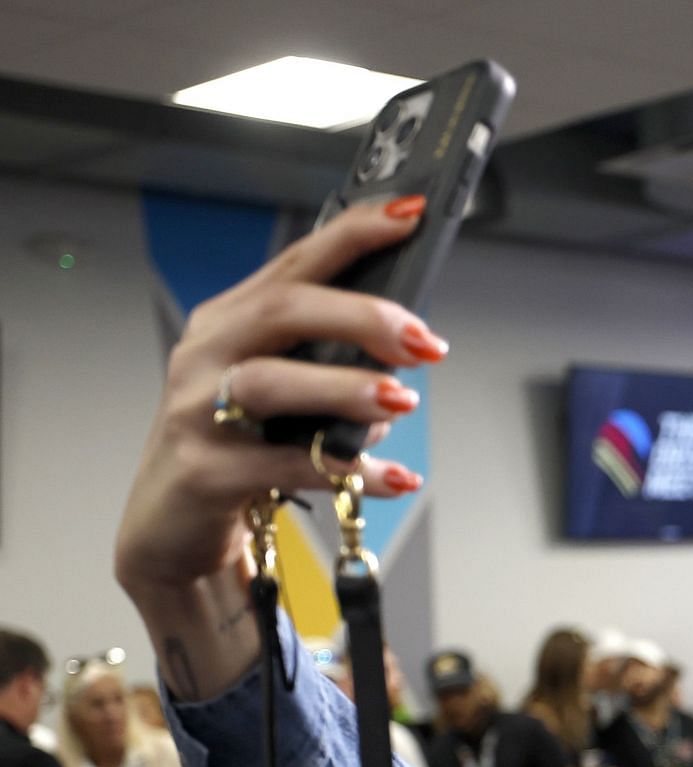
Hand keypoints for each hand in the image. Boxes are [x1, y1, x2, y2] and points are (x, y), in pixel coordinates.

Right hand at [114, 198, 441, 602]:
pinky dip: (348, 469)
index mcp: (230, 322)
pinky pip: (286, 463)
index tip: (411, 216)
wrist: (171, 526)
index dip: (354, 234)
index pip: (295, 263)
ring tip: (402, 401)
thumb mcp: (281, 393)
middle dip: (361, 317)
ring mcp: (197, 412)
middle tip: (423, 341)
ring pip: (272, 383)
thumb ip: (330, 361)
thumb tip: (411, 347)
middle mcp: (207, 355)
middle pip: (282, 310)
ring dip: (347, 389)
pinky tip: (396, 477)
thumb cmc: (237, 448)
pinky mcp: (206, 472)